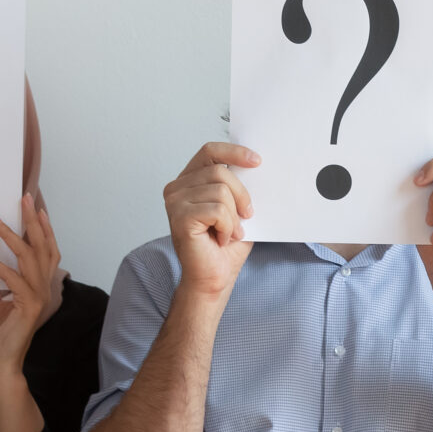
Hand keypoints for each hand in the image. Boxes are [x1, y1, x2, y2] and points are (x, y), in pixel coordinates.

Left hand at [0, 193, 63, 378]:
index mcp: (39, 287)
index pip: (47, 252)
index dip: (44, 229)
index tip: (35, 208)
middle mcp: (44, 289)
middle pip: (43, 248)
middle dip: (33, 222)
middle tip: (24, 198)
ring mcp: (38, 297)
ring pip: (29, 258)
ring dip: (10, 236)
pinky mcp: (28, 307)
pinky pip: (12, 279)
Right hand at [164, 143, 259, 301]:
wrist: (214, 279)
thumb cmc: (226, 246)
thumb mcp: (238, 209)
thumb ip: (240, 186)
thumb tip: (257, 165)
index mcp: (189, 181)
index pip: (209, 152)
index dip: (234, 152)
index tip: (257, 161)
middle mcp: (176, 188)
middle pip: (220, 171)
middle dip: (242, 195)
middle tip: (246, 217)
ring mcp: (175, 202)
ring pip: (221, 191)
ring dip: (234, 217)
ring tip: (229, 233)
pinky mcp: (180, 217)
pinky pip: (217, 210)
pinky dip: (227, 227)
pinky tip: (221, 239)